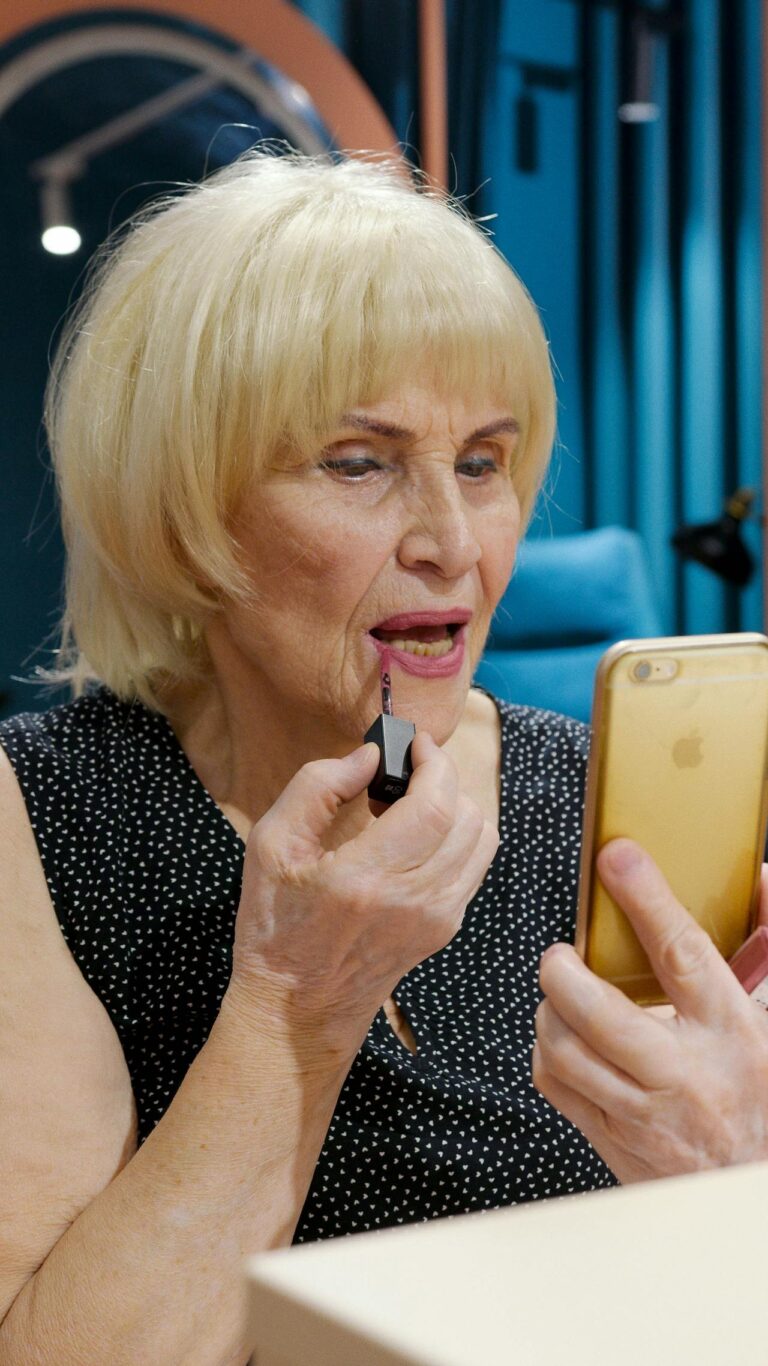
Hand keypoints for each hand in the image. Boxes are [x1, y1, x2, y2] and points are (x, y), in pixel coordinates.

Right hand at [227, 732, 498, 1052]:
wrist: (298, 1011)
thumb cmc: (275, 928)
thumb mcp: (270, 847)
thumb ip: (317, 788)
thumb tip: (368, 756)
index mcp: (368, 877)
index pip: (435, 803)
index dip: (434, 762)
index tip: (415, 744)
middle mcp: (415, 899)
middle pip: (467, 816)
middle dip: (443, 778)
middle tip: (404, 772)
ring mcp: (437, 918)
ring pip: (481, 839)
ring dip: (455, 806)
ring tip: (411, 804)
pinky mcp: (445, 929)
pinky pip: (474, 865)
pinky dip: (457, 837)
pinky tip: (417, 837)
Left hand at [532, 839, 767, 1182]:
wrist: (746, 1190)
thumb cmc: (760, 1094)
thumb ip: (765, 946)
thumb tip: (760, 878)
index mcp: (731, 1031)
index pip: (683, 954)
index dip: (647, 899)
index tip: (618, 858)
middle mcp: (683, 1073)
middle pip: (601, 1013)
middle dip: (564, 972)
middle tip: (561, 954)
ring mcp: (642, 1114)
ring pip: (565, 1050)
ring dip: (549, 1010)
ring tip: (561, 994)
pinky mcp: (611, 1141)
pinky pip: (555, 1085)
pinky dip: (547, 1051)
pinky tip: (563, 1036)